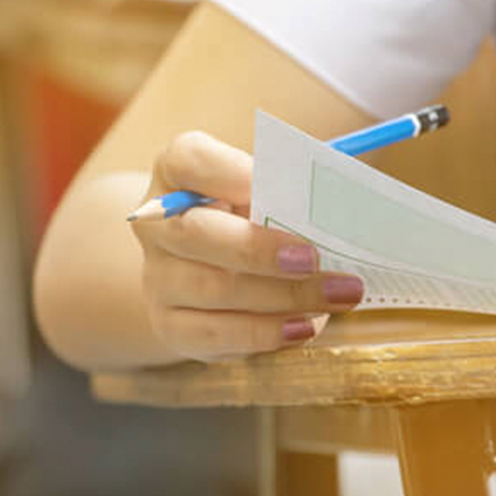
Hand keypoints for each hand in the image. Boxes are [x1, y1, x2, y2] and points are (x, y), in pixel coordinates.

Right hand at [132, 130, 364, 361]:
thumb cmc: (247, 217)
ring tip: (338, 295)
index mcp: (176, 173)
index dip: (226, 171)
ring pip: (213, 290)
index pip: (187, 160)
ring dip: (282, 296)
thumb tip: (337, 210)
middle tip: (314, 259)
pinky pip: (214, 335)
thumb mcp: (261, 191)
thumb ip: (287, 192)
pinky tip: (305, 327)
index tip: (268, 182)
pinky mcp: (170, 324)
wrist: (202, 267)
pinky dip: (264, 333)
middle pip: (195, 234)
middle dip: (259, 249)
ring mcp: (159, 277)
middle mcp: (158, 224)